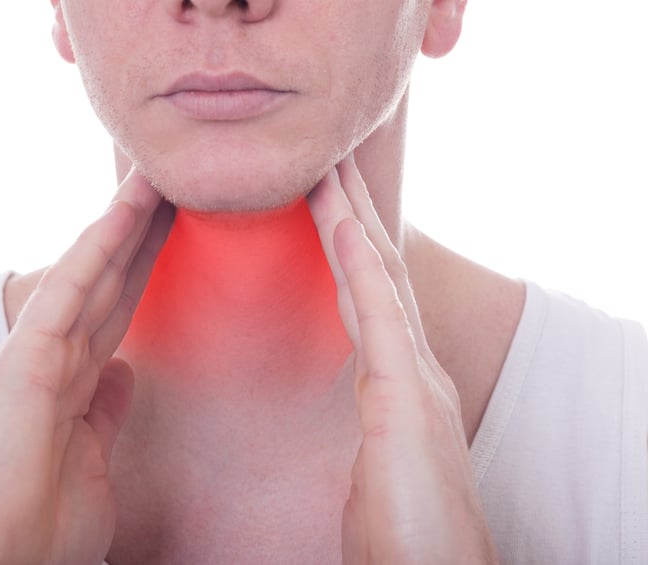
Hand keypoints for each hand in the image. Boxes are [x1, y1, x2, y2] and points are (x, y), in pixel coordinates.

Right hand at [0, 170, 172, 564]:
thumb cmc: (41, 532)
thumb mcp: (94, 462)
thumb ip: (107, 411)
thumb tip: (125, 371)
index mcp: (75, 385)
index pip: (119, 311)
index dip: (146, 270)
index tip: (174, 235)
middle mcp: (57, 360)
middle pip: (111, 282)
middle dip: (143, 234)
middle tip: (174, 186)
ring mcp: (39, 355)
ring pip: (92, 272)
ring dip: (125, 222)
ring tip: (157, 176)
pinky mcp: (26, 359)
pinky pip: (70, 289)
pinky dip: (98, 245)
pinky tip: (126, 206)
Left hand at [308, 156, 496, 563]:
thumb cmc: (407, 535)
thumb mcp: (375, 464)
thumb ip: (369, 424)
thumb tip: (353, 407)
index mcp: (399, 383)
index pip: (367, 297)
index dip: (346, 246)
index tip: (320, 202)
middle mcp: (413, 368)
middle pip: (377, 271)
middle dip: (351, 213)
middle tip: (325, 159)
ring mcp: (416, 378)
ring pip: (379, 276)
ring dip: (351, 217)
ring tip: (326, 166)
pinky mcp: (409, 399)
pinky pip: (379, 313)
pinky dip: (359, 262)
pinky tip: (337, 220)